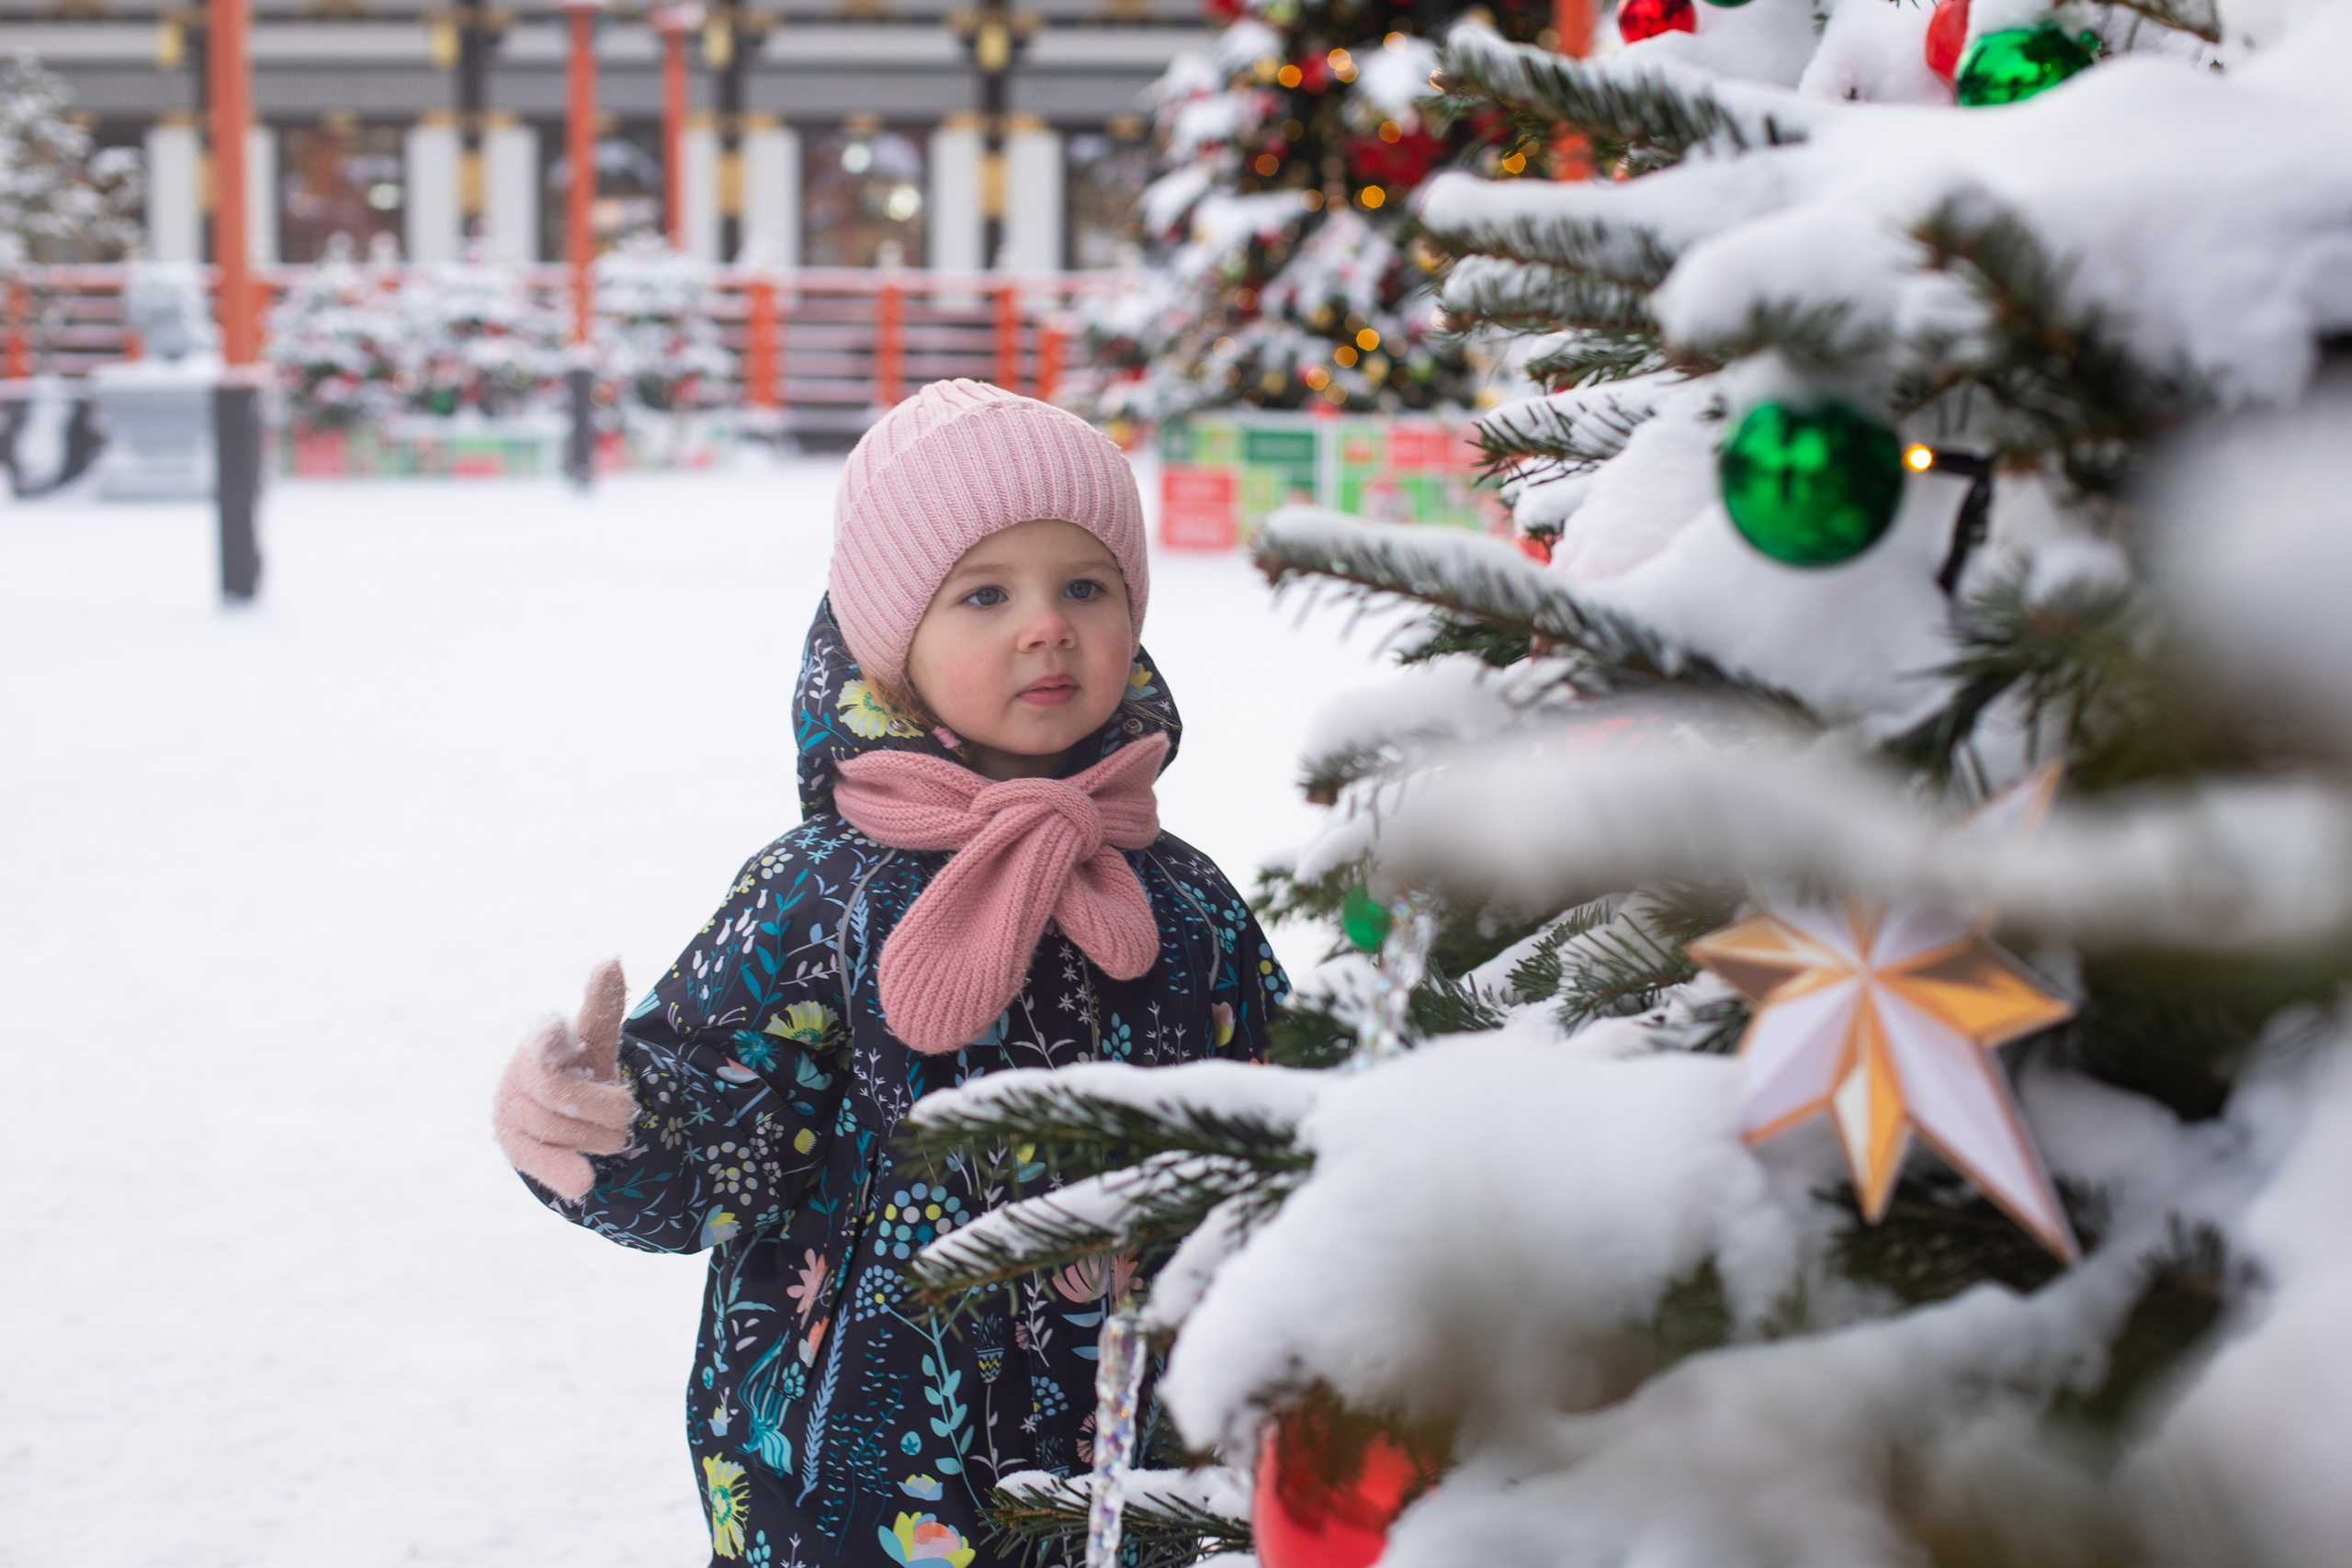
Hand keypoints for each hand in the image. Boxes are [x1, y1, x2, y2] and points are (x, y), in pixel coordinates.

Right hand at [492, 958, 637, 1201]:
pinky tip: (585, 1184)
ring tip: (614, 1137)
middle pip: (559, 1093)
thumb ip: (603, 1006)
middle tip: (629, 1114)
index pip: (545, 1039)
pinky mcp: (514, 1145)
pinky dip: (562, 1171)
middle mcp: (521, 1072)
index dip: (551, 1038)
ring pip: (553, 1128)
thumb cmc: (579, 1066)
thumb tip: (610, 960)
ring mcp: (512, 1109)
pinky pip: (537, 1160)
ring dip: (598, 1137)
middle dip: (605, 1108)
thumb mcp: (596, 1039)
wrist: (562, 1111)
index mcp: (544, 1039)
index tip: (559, 1033)